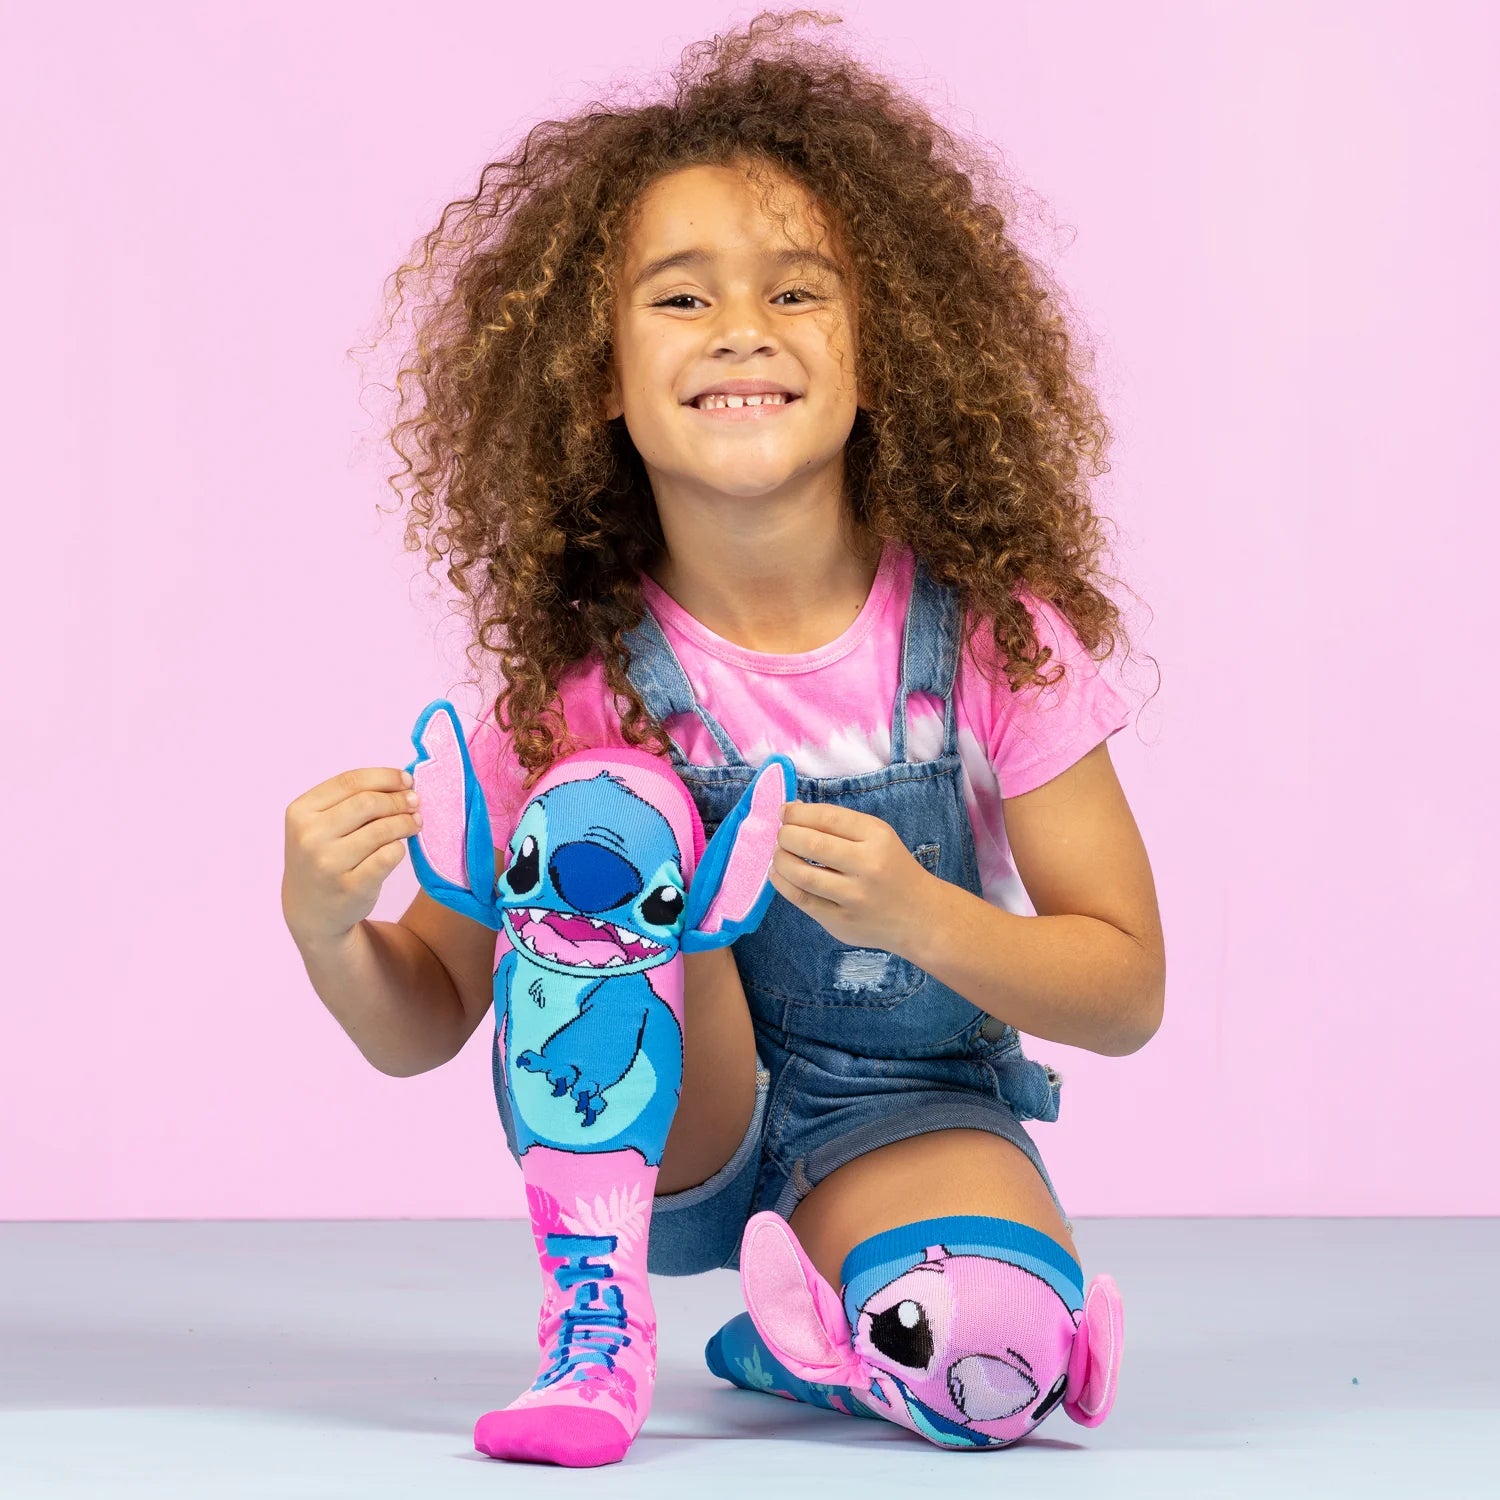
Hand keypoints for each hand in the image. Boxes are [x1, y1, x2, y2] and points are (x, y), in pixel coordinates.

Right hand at [282, 767, 421, 951]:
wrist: (309, 910)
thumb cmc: (323, 856)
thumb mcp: (320, 824)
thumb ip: (351, 800)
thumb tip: (403, 783)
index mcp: (300, 812)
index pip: (350, 781)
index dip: (385, 777)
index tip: (407, 780)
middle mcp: (310, 837)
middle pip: (368, 802)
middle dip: (399, 799)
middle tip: (415, 803)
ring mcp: (329, 863)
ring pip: (382, 829)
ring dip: (406, 822)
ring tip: (415, 822)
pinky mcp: (351, 886)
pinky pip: (389, 856)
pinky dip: (399, 848)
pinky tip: (398, 847)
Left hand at [767, 801, 937, 955]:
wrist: (920, 916)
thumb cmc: (892, 869)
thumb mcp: (877, 837)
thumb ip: (838, 823)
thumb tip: (789, 811)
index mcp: (877, 838)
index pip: (827, 817)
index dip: (797, 814)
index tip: (784, 813)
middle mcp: (867, 866)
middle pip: (811, 844)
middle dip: (785, 835)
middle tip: (781, 835)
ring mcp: (854, 897)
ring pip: (802, 875)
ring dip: (781, 860)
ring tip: (779, 854)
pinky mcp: (841, 922)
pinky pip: (802, 900)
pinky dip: (783, 884)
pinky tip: (780, 874)